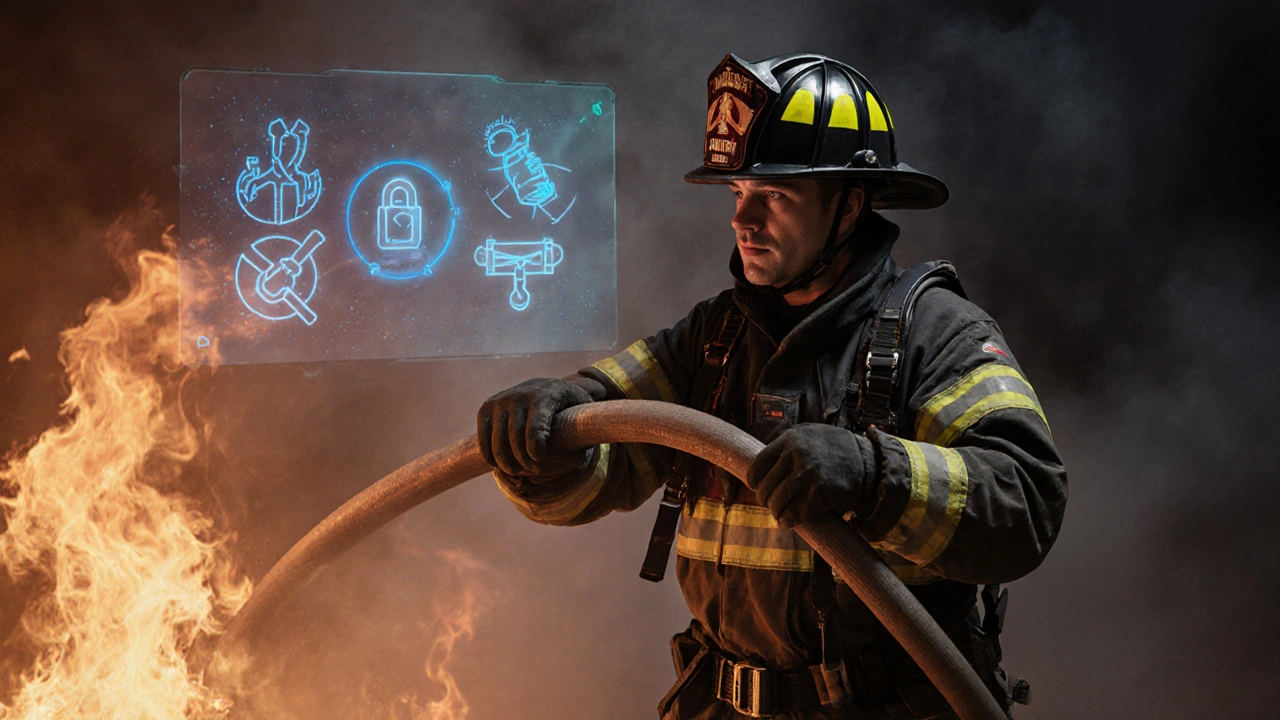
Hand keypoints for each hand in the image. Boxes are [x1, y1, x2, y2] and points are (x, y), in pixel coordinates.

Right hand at [477, 378, 593, 478]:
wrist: (544, 388)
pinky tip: (499, 465)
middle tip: (532, 471)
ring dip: (506, 463)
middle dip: (523, 461)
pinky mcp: (486, 408)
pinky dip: (490, 456)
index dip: (536, 447)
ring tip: (517, 471)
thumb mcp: (584, 412)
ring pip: (498, 442)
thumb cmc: (569, 407)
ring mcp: (501, 400)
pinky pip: (483, 439)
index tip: (538, 460)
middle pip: (516, 439)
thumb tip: (579, 454)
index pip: (538, 425)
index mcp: (547, 394)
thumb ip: (588, 430)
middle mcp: (521, 394)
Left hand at [746, 424, 875, 527]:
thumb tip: (762, 464)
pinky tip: (788, 522)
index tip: (758, 488)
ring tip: (780, 515)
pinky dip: (788, 521)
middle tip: (772, 505)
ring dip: (776, 512)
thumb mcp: (810, 435)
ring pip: (776, 502)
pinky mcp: (820, 494)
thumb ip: (788, 445)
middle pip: (765, 487)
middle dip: (766, 500)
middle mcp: (797, 454)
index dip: (755, 481)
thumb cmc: (837, 450)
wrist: (871, 463)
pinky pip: (794, 514)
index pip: (757, 465)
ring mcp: (808, 474)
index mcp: (790, 438)